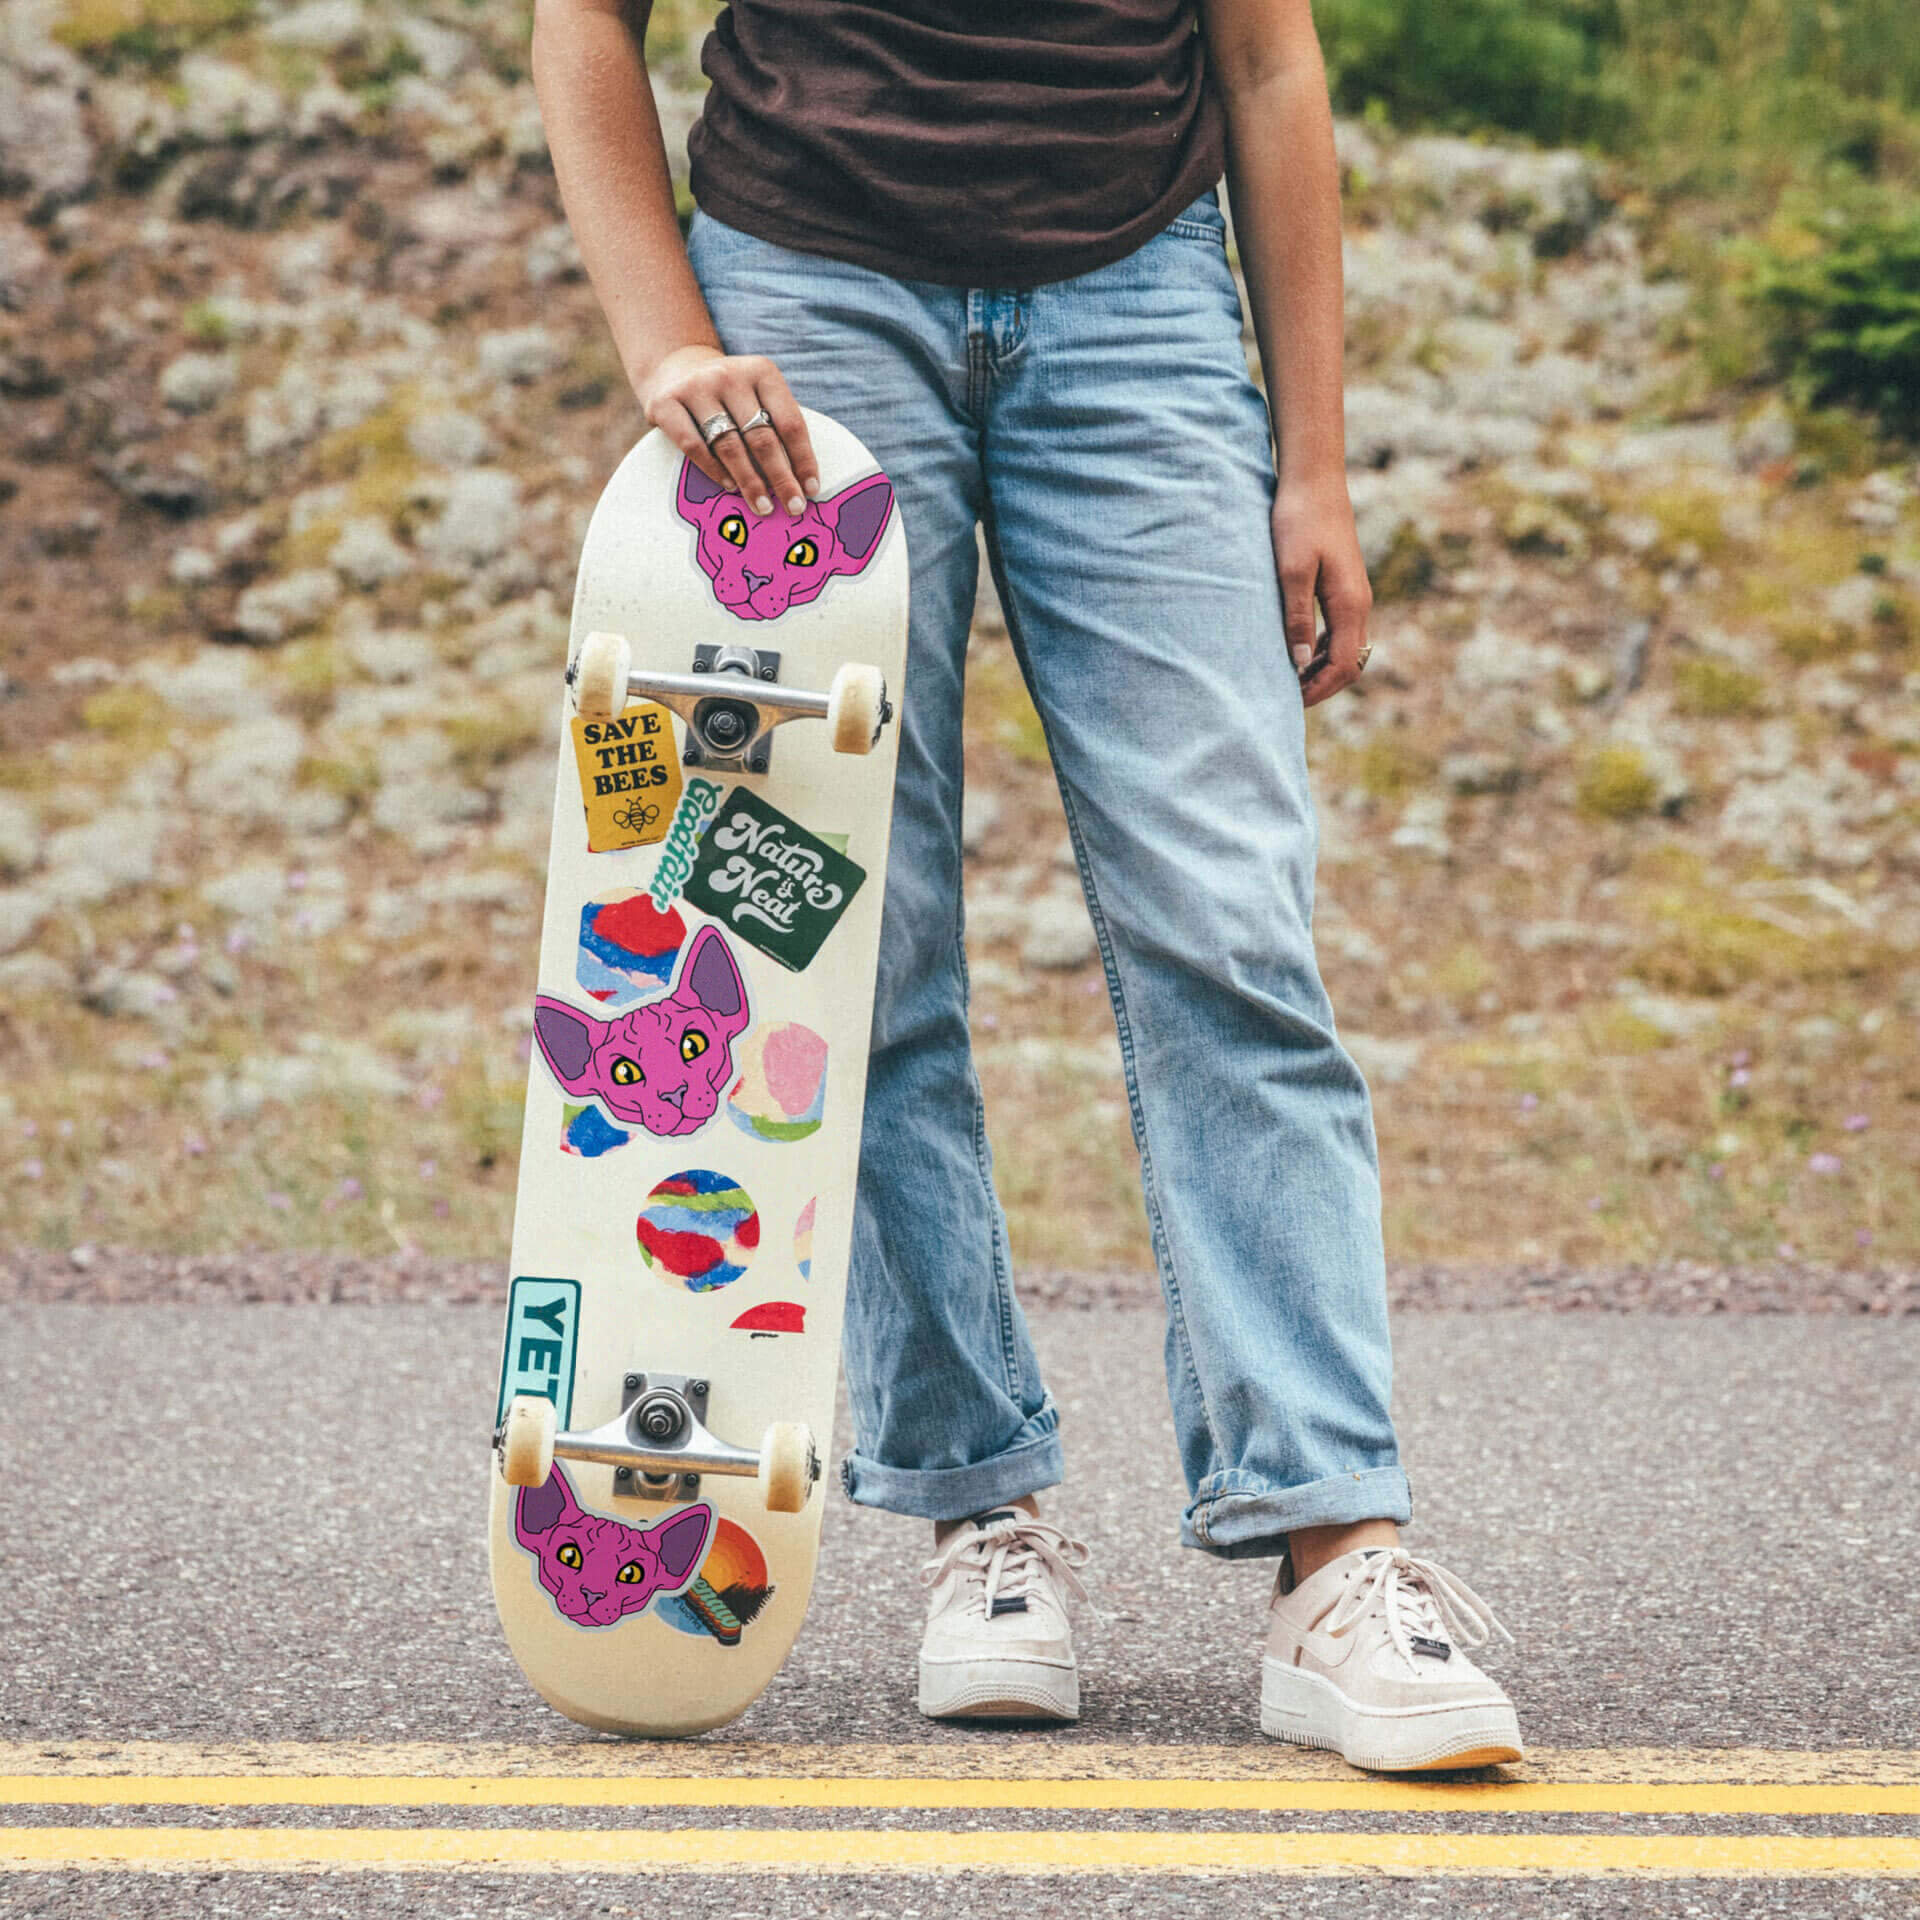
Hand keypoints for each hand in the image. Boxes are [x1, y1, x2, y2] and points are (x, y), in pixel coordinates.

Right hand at [638, 344, 820, 518]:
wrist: (674, 369)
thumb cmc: (727, 395)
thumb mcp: (756, 396)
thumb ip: (775, 426)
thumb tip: (799, 481)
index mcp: (762, 372)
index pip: (790, 422)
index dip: (803, 459)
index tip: (812, 490)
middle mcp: (730, 375)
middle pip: (762, 437)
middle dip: (781, 478)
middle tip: (793, 507)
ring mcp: (696, 388)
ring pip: (729, 445)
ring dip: (750, 481)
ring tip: (762, 506)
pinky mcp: (666, 403)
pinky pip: (694, 445)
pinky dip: (713, 470)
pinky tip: (729, 486)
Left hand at [1273, 477, 1372, 707]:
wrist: (1314, 479)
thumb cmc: (1298, 520)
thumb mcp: (1290, 570)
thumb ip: (1296, 617)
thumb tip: (1298, 662)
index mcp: (1350, 604)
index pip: (1343, 665)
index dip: (1318, 689)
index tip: (1289, 702)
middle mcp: (1359, 603)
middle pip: (1351, 663)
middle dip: (1323, 685)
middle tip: (1288, 698)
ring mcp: (1354, 595)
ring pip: (1347, 648)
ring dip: (1322, 669)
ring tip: (1288, 679)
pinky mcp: (1344, 586)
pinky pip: (1340, 631)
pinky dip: (1322, 649)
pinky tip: (1296, 650)